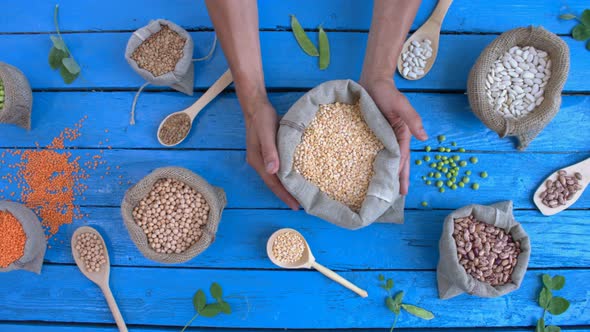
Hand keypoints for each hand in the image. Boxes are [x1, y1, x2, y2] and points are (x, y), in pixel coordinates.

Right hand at [243, 97, 299, 209]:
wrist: (256, 106)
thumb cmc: (261, 118)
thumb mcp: (266, 133)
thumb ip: (269, 151)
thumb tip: (273, 171)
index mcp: (258, 162)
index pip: (273, 183)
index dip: (284, 195)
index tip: (296, 206)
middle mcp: (259, 163)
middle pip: (274, 183)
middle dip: (286, 195)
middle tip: (301, 205)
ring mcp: (263, 158)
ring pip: (276, 177)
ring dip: (286, 186)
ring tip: (299, 195)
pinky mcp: (269, 152)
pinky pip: (279, 168)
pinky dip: (287, 175)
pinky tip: (295, 176)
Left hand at [360, 77, 427, 194]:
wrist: (372, 81)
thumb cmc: (388, 92)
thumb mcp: (402, 105)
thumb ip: (412, 120)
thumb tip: (425, 137)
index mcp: (401, 134)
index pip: (402, 158)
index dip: (401, 174)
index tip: (401, 191)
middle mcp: (391, 138)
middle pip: (394, 162)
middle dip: (395, 179)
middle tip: (394, 198)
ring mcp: (379, 137)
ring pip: (383, 158)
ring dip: (384, 173)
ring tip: (381, 190)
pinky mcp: (368, 134)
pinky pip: (369, 150)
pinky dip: (369, 161)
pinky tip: (364, 172)